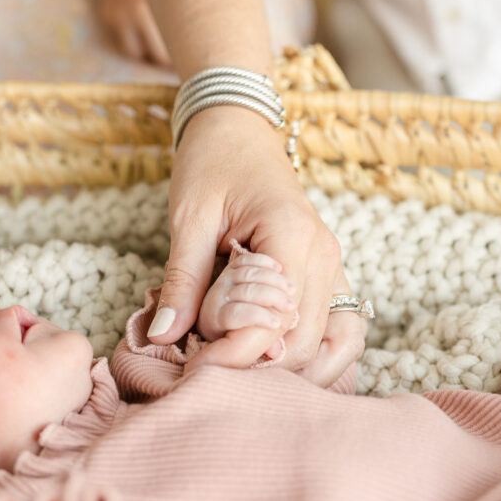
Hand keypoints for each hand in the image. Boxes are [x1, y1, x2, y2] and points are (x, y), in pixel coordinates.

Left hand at [147, 105, 367, 386]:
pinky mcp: (328, 271)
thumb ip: (182, 280)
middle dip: (259, 369)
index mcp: (291, 235)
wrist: (238, 127)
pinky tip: (272, 361)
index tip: (192, 368)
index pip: (273, 323)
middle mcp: (324, 255)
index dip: (233, 356)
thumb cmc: (212, 162)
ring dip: (291, 369)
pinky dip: (311, 353)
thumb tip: (162, 336)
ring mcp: (333, 264)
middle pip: (306, 344)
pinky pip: (338, 327)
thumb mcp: (189, 218)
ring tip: (242, 371)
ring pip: (332, 344)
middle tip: (209, 372)